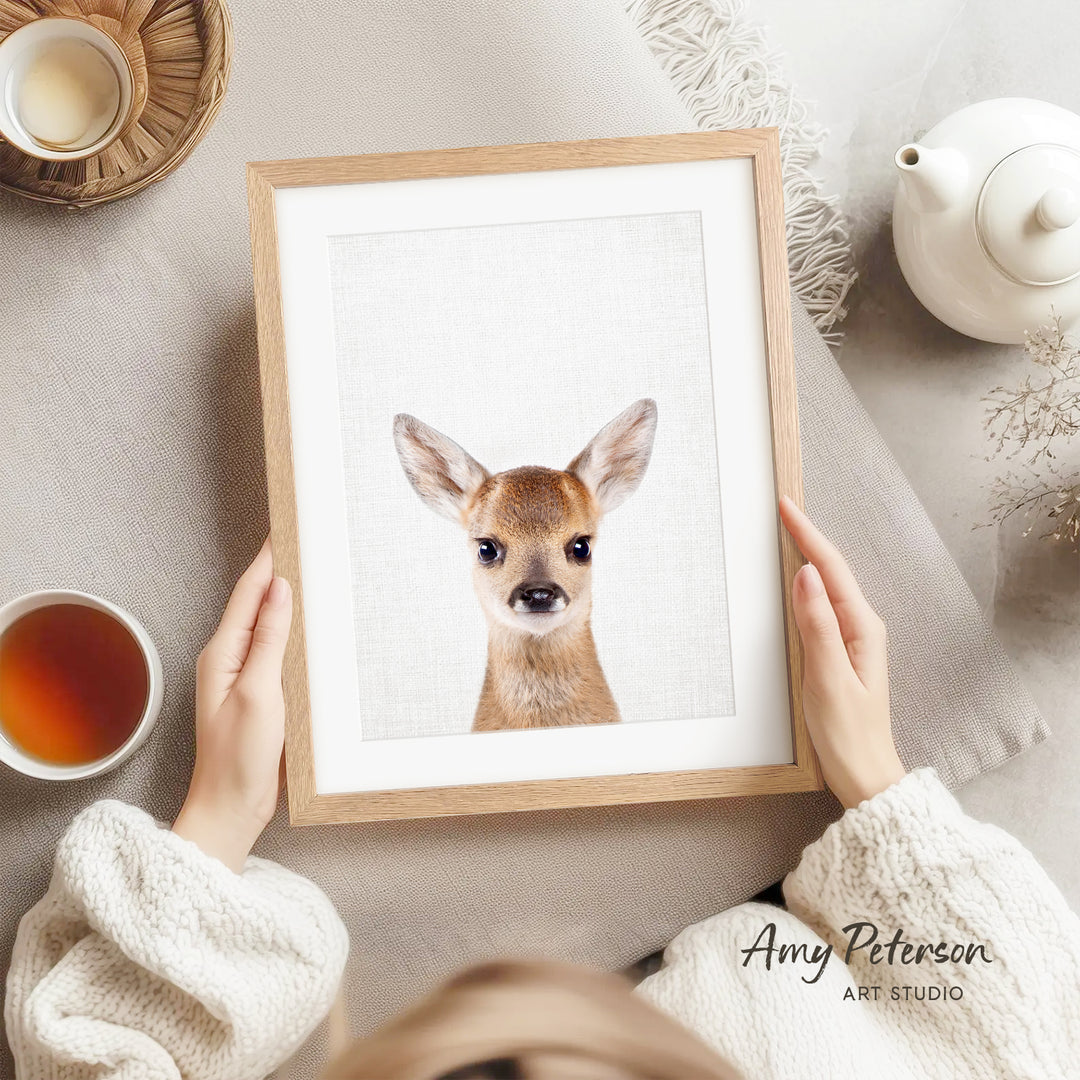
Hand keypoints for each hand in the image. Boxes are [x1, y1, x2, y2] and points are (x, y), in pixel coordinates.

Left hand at [172, 539, 292, 870]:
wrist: (232, 809)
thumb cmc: (239, 758)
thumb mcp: (259, 693)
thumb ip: (269, 639)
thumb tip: (279, 589)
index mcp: (222, 653)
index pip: (249, 592)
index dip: (268, 558)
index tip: (287, 528)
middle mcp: (229, 659)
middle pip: (257, 602)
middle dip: (279, 570)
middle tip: (306, 540)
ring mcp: (244, 676)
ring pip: (268, 624)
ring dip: (287, 598)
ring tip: (312, 570)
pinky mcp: (260, 693)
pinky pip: (277, 650)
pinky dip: (293, 630)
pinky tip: (311, 625)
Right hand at [779, 496, 904, 809]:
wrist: (865, 775)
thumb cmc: (848, 735)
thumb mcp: (828, 678)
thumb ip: (817, 625)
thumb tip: (807, 575)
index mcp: (861, 628)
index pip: (831, 568)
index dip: (807, 534)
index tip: (786, 506)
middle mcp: (861, 627)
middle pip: (832, 569)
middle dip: (807, 536)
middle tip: (782, 508)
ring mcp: (853, 639)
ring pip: (827, 585)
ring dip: (808, 556)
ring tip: (788, 531)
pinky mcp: (841, 652)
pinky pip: (823, 606)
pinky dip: (807, 584)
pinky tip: (797, 579)